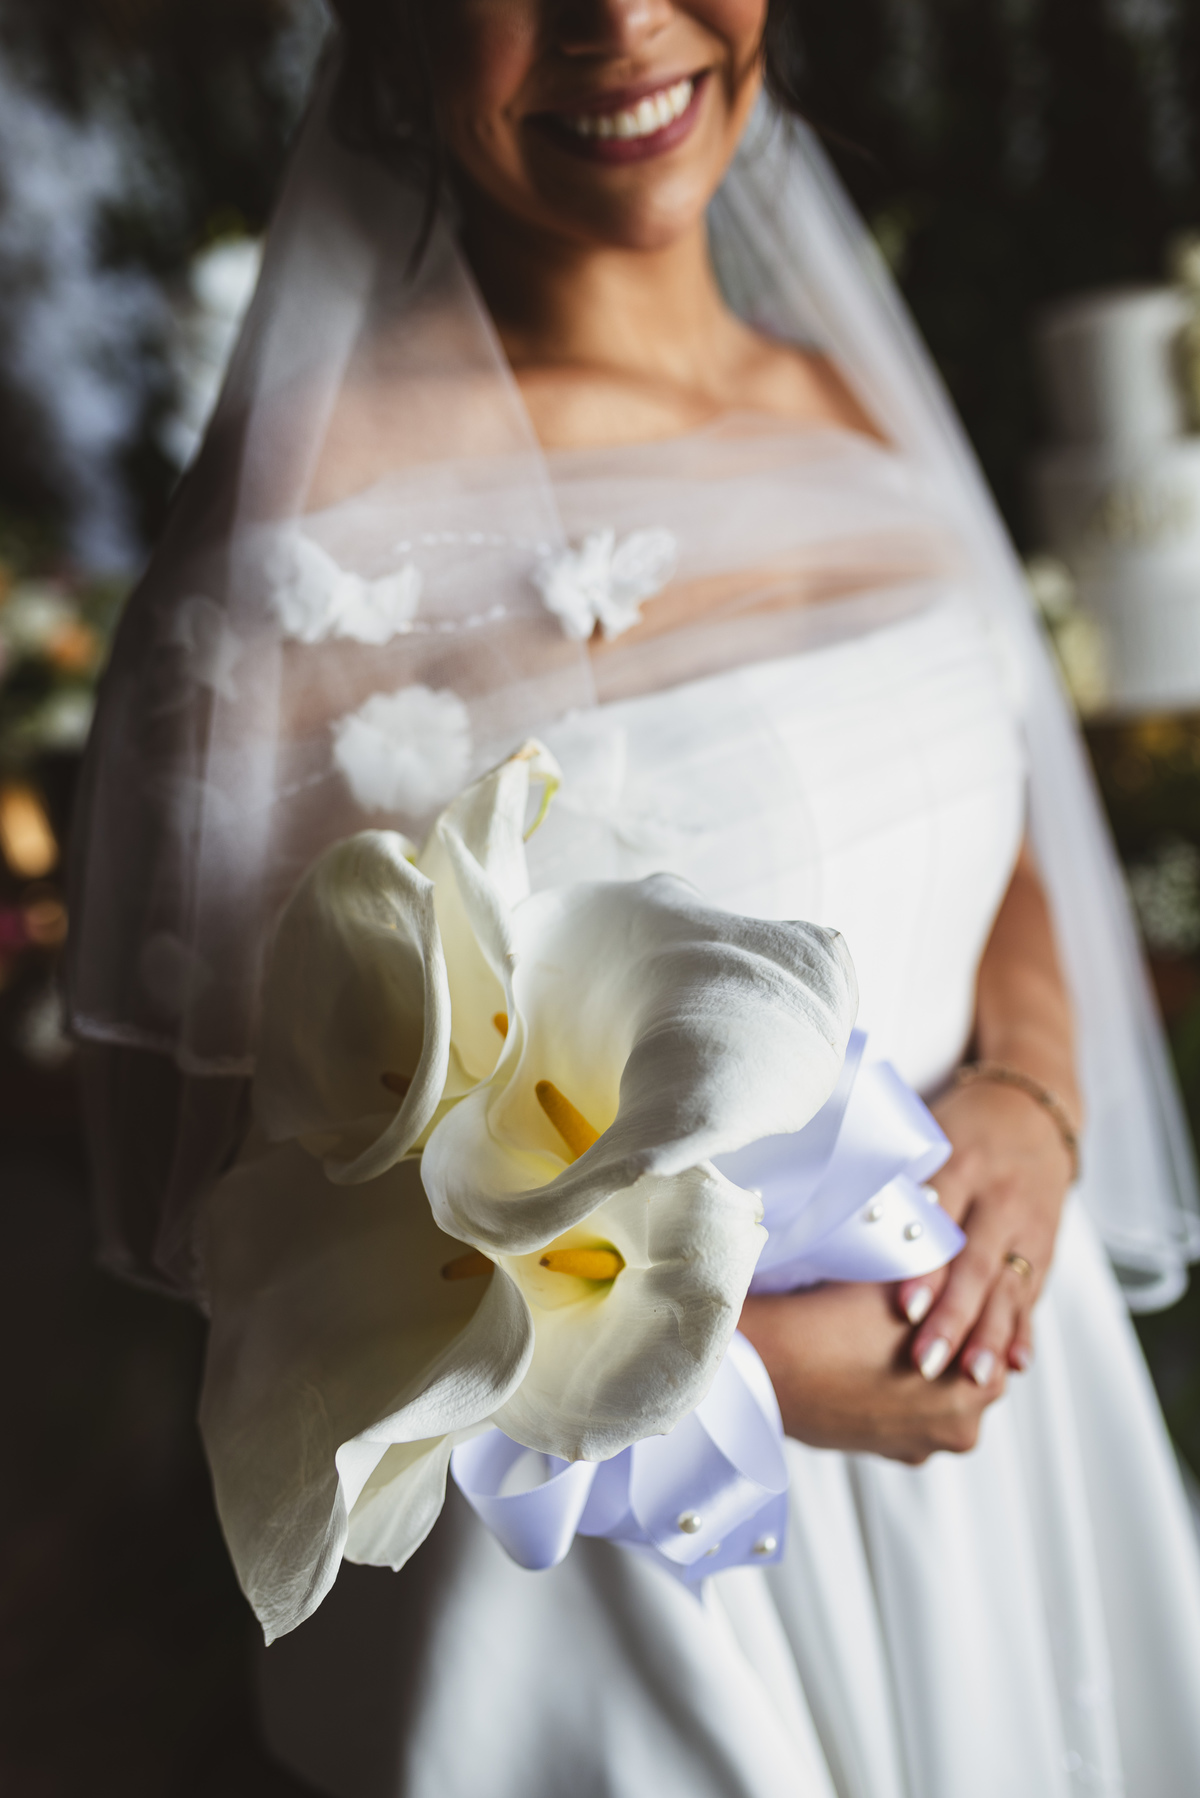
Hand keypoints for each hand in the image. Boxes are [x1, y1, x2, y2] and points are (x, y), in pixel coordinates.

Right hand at [740, 1279, 1006, 1464]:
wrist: (771, 1365)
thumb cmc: (840, 1316)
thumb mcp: (912, 1282)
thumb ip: (953, 1278)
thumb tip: (972, 1256)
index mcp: (979, 1385)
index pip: (998, 1337)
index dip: (975, 1301)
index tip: (956, 1278)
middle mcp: (961, 1428)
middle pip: (971, 1371)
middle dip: (953, 1340)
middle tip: (923, 1304)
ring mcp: (920, 1446)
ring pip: (936, 1396)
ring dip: (924, 1370)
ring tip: (889, 1333)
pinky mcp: (885, 1452)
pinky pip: (904, 1416)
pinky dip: (895, 1393)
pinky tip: (869, 1362)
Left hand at [897, 1079, 1074, 1386]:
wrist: (1032, 1112)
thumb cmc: (963, 1129)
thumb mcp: (928, 1139)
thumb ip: (895, 1181)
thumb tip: (833, 1219)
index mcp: (963, 1165)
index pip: (942, 1222)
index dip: (924, 1267)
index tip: (905, 1308)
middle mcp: (1000, 1198)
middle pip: (976, 1265)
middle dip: (953, 1318)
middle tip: (927, 1363)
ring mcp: (1028, 1226)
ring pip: (1009, 1288)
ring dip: (991, 1337)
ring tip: (974, 1378)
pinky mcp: (1045, 1248)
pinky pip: (1033, 1294)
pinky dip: (1024, 1330)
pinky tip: (1016, 1363)